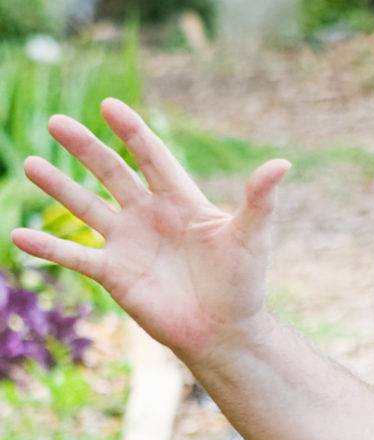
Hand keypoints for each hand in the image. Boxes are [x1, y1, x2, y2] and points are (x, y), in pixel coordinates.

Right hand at [9, 98, 289, 365]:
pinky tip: (19, 237)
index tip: (109, 106)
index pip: (151, 156)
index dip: (132, 131)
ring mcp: (128, 243)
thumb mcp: (250, 237)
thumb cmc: (242, 284)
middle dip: (85, 148)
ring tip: (31, 163)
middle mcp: (149, 216)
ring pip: (87, 207)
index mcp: (180, 200)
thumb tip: (282, 164)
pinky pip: (75, 256)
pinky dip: (48, 249)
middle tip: (58, 122)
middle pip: (112, 173)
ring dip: (60, 187)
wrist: (226, 332)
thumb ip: (260, 200)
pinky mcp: (114, 274)